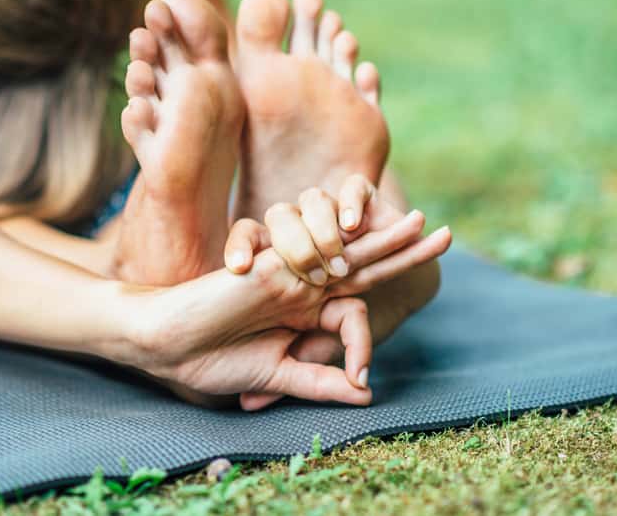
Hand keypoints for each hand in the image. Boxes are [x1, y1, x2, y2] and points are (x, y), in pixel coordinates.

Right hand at [222, 174, 451, 409]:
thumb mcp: (279, 376)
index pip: (354, 314)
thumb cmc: (214, 361)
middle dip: (405, 252)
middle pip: (364, 266)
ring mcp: (290, 273)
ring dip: (384, 236)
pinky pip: (311, 250)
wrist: (172, 346)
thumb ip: (321, 381)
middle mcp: (304, 288)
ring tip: (423, 223)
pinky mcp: (272, 266)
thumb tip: (367, 393)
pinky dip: (340, 241)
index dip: (366, 345)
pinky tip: (369, 228)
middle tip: (445, 236)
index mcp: (305, 314)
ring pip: (345, 250)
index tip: (360, 376)